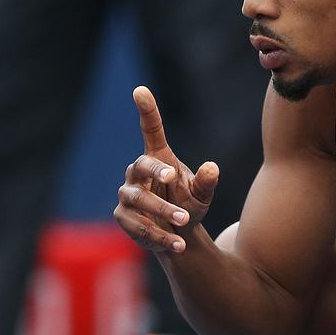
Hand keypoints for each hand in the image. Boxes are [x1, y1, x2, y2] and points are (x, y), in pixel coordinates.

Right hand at [113, 86, 219, 254]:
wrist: (178, 236)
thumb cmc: (188, 206)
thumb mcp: (202, 195)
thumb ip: (206, 182)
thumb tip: (212, 167)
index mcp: (158, 159)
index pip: (150, 131)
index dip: (146, 110)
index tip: (140, 89)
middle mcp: (137, 173)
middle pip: (141, 166)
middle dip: (156, 172)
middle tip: (174, 177)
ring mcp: (127, 196)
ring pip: (138, 199)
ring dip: (162, 210)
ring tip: (184, 221)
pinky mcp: (123, 218)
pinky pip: (139, 226)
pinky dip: (160, 235)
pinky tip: (179, 244)